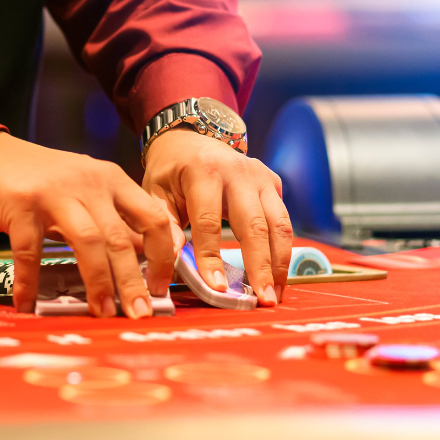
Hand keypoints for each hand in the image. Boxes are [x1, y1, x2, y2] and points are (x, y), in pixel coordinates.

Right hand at [0, 132, 185, 317]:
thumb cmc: (37, 180)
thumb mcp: (83, 191)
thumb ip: (111, 218)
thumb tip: (143, 255)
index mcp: (110, 179)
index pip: (152, 217)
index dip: (162, 255)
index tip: (161, 287)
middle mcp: (87, 184)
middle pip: (120, 237)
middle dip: (133, 281)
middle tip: (139, 312)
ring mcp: (53, 194)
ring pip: (88, 243)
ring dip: (98, 283)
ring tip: (102, 312)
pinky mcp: (20, 206)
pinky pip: (30, 252)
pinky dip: (30, 282)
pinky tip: (28, 304)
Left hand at [142, 126, 292, 306]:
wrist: (189, 139)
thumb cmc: (170, 172)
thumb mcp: (155, 193)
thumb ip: (163, 226)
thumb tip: (172, 260)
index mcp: (204, 171)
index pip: (209, 221)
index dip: (212, 257)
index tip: (217, 287)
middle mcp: (239, 171)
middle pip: (255, 225)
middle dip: (259, 266)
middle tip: (261, 300)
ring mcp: (261, 177)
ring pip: (279, 225)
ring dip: (279, 263)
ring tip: (274, 295)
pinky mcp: (274, 184)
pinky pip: (284, 221)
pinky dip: (283, 251)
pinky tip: (277, 277)